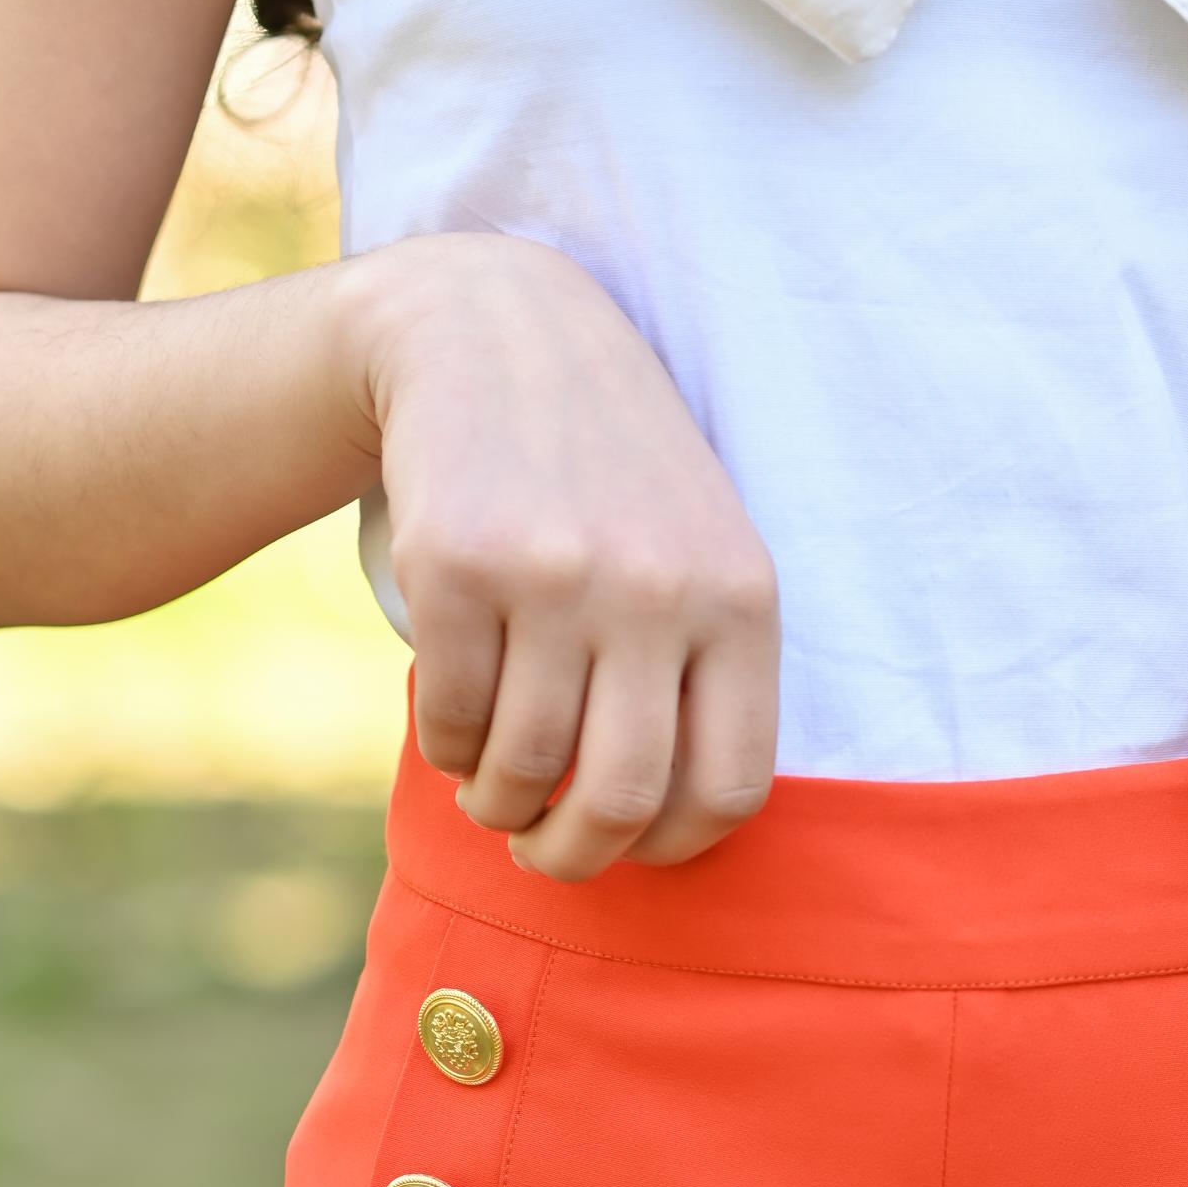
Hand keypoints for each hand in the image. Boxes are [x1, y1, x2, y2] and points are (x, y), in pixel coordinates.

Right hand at [346, 234, 779, 876]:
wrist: (493, 330)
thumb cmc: (612, 476)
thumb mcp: (703, 551)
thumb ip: (710, 675)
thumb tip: (664, 832)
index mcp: (740, 600)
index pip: (729, 788)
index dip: (674, 848)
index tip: (634, 847)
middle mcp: (656, 590)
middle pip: (620, 797)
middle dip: (572, 856)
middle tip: (543, 855)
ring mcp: (554, 574)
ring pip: (523, 768)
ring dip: (497, 806)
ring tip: (493, 791)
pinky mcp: (457, 563)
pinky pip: (452, 719)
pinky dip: (448, 749)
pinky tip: (457, 727)